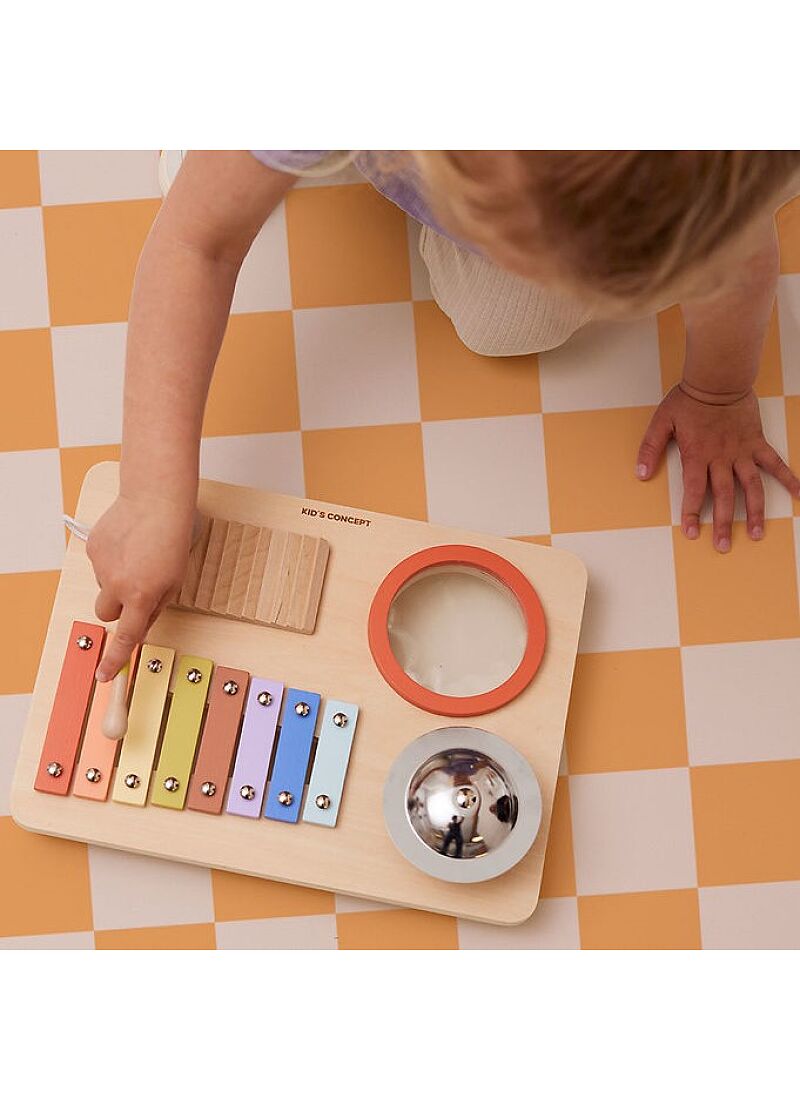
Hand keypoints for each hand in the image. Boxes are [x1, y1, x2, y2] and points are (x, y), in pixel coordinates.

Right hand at [87, 494, 195, 680]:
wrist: (156, 499)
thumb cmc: (172, 536)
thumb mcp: (176, 579)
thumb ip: (157, 605)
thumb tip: (142, 623)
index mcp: (142, 595)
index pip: (126, 637)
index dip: (114, 659)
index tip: (104, 674)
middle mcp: (117, 584)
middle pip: (107, 614)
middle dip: (118, 611)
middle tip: (135, 592)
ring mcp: (102, 566)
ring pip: (103, 587)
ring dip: (117, 581)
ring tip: (138, 557)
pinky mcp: (93, 548)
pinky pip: (100, 565)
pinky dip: (112, 561)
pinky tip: (128, 544)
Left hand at [636, 384, 799, 551]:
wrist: (718, 379)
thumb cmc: (689, 400)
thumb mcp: (662, 422)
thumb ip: (650, 449)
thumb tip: (641, 474)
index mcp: (697, 455)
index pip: (694, 491)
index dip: (692, 512)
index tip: (691, 532)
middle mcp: (722, 458)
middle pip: (724, 496)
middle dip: (724, 523)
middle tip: (723, 546)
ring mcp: (742, 452)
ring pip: (751, 487)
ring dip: (755, 512)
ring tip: (757, 533)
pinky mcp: (757, 443)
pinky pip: (775, 463)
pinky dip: (788, 478)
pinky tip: (798, 494)